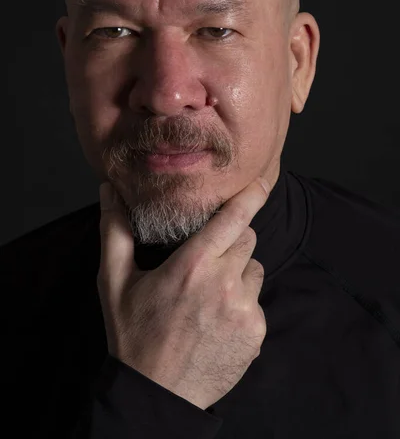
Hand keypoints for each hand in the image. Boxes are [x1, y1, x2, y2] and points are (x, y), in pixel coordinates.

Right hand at [97, 176, 270, 410]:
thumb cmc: (133, 336)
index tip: (262, 180)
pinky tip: (217, 320)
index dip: (251, 195)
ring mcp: (244, 309)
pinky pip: (257, 301)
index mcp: (192, 265)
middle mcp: (224, 283)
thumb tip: (109, 191)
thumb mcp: (114, 282)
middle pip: (246, 238)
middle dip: (230, 240)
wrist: (156, 395)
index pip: (233, 218)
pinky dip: (243, 303)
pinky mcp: (256, 332)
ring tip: (209, 295)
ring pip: (254, 268)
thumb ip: (115, 231)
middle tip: (204, 261)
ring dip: (238, 272)